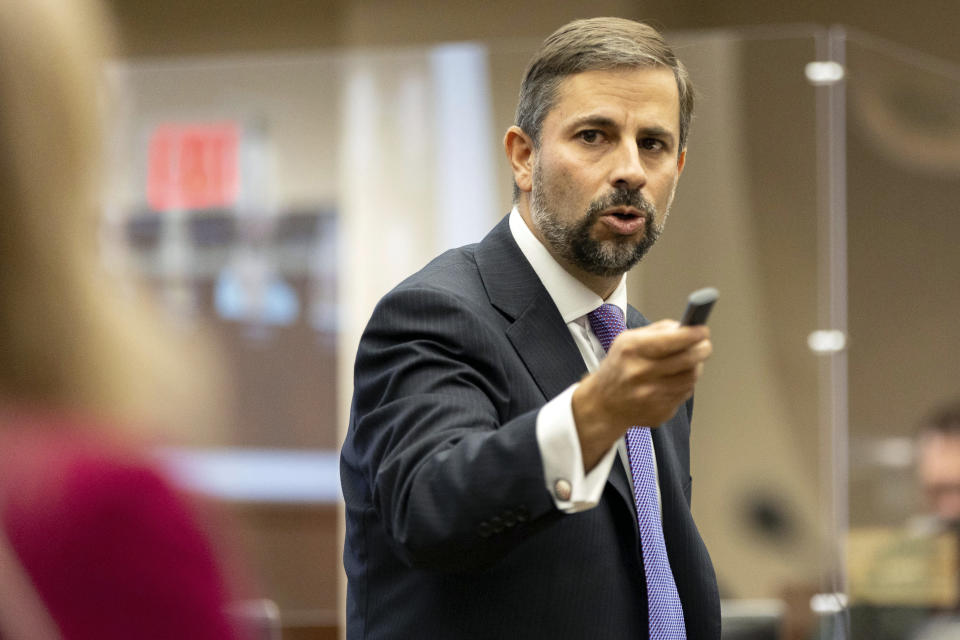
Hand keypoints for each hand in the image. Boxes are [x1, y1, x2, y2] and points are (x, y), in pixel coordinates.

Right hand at [572, 320, 711, 470]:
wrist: (604, 404)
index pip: (673, 340)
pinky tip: (674, 380)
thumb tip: (686, 326)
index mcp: (632, 350)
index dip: (694, 334)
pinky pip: (684, 394)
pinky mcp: (660, 412)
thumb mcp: (627, 340)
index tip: (703, 330)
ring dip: (695, 367)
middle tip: (705, 345)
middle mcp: (641, 373)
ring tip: (688, 362)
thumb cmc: (619, 367)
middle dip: (702, 349)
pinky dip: (684, 385)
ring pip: (690, 378)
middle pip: (688, 359)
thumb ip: (658, 331)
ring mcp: (651, 396)